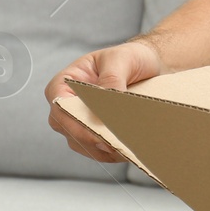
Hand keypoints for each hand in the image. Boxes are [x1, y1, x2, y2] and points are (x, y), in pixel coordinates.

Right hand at [45, 38, 167, 162]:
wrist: (148, 65)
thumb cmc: (130, 58)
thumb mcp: (121, 60)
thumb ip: (111, 79)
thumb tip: (103, 107)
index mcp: (64, 83)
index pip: (61, 108)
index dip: (77, 124)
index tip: (99, 134)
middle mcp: (67, 105)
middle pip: (70, 130)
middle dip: (93, 141)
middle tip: (117, 147)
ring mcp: (79, 121)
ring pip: (83, 145)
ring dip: (104, 151)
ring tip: (127, 150)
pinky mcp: (95, 132)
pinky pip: (98, 150)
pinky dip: (112, 153)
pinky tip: (128, 151)